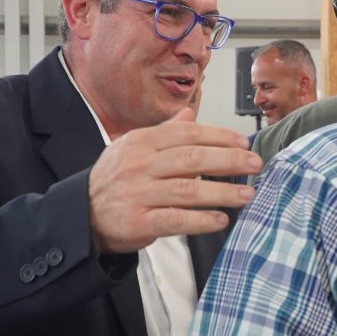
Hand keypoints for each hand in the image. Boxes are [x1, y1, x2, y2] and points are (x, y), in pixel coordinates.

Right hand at [88, 108, 261, 252]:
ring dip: (222, 192)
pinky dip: (201, 220)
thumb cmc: (116, 179)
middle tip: (255, 165)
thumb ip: (165, 132)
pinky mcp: (138, 222)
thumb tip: (190, 113)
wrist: (81, 213)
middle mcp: (139, 165)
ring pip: (188, 190)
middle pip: (192, 158)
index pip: (187, 134)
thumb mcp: (134, 148)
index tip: (244, 144)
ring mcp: (138, 194)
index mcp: (141, 142)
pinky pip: (175, 220)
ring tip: (247, 194)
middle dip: (229, 161)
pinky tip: (221, 220)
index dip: (219, 137)